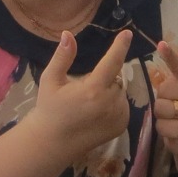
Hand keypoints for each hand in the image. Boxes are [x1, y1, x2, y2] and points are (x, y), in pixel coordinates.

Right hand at [28, 29, 134, 165]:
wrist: (53, 142)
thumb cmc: (50, 108)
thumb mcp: (50, 80)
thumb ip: (62, 57)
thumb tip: (68, 34)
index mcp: (93, 89)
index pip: (112, 62)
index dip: (120, 46)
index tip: (127, 33)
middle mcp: (110, 103)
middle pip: (115, 78)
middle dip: (103, 78)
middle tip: (83, 90)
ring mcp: (118, 116)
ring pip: (120, 92)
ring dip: (109, 91)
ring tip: (89, 104)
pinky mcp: (122, 126)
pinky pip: (123, 106)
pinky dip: (114, 104)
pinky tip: (97, 113)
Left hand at [150, 42, 177, 159]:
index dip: (171, 56)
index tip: (161, 45)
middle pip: (164, 90)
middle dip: (163, 98)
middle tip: (175, 104)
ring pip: (161, 109)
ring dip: (162, 115)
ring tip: (174, 117)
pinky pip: (162, 127)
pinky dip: (164, 129)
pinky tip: (175, 129)